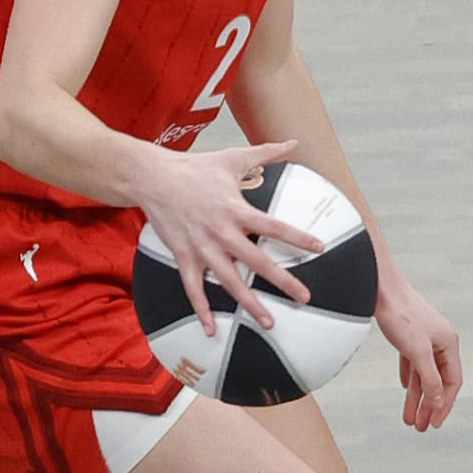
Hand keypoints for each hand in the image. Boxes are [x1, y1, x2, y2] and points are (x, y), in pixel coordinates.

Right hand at [134, 140, 324, 333]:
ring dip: (249, 304)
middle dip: (283, 281)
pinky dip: (202, 310)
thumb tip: (294, 142)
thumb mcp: (233, 158)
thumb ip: (267, 153)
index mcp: (236, 210)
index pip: (275, 226)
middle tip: (305, 297)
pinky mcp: (183, 257)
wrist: (152, 178)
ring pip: (229, 282)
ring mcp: (201, 248)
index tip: (320, 248)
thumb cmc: (196, 167)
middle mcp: (221, 232)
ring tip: (269, 322)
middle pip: (257, 262)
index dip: (298, 237)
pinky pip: (193, 290)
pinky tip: (212, 330)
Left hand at [377, 280, 462, 431]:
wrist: (381, 288)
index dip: (444, 405)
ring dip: (416, 397)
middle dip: (430, 405)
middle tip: (421, 427)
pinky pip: (413, 363)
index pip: (452, 382)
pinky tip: (404, 389)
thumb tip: (439, 401)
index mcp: (449, 344)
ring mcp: (425, 339)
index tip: (434, 423)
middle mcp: (440, 341)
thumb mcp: (418, 352)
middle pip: (438, 381)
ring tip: (409, 418)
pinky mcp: (409, 336)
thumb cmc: (401, 315)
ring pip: (423, 374)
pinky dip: (410, 378)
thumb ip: (429, 378)